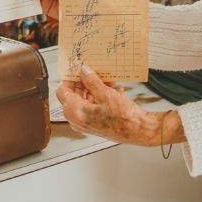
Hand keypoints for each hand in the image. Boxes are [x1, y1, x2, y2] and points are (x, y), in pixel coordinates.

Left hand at [56, 65, 184, 146]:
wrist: (138, 131)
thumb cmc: (123, 118)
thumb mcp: (106, 93)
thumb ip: (91, 81)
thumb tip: (84, 72)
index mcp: (74, 112)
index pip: (62, 91)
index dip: (70, 79)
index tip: (78, 71)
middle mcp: (77, 119)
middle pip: (73, 95)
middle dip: (85, 83)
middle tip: (94, 73)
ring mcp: (86, 123)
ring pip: (85, 100)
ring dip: (95, 89)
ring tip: (108, 82)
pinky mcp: (95, 124)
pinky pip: (93, 107)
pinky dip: (100, 98)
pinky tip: (113, 91)